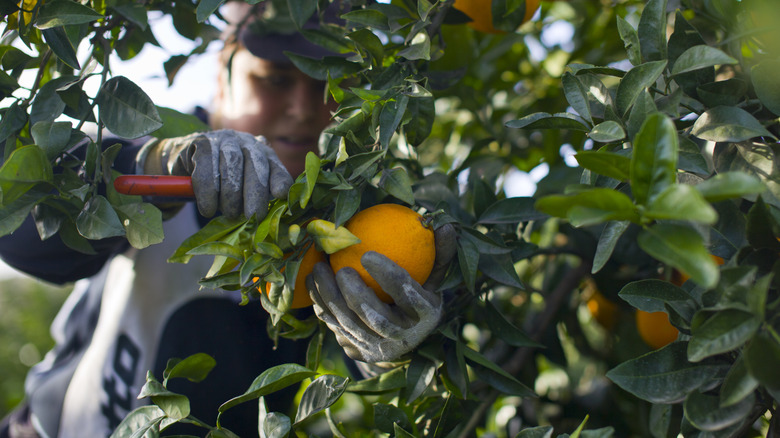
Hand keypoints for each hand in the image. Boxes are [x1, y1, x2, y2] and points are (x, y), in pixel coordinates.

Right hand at [138, 130, 292, 218]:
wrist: (184, 166)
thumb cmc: (220, 184)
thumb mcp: (241, 192)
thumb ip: (256, 198)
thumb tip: (266, 219)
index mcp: (263, 153)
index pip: (275, 167)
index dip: (279, 180)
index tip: (280, 195)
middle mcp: (247, 142)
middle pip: (256, 165)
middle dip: (255, 193)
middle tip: (252, 216)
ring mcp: (224, 139)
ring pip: (232, 163)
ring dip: (231, 193)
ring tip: (229, 214)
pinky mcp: (201, 142)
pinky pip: (206, 166)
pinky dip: (207, 191)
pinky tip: (208, 209)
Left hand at [306, 224, 456, 362]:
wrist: (405, 333)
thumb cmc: (420, 292)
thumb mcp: (434, 275)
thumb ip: (439, 252)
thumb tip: (445, 226)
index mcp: (426, 316)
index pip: (408, 295)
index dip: (389, 276)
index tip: (368, 254)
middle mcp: (403, 338)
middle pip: (375, 319)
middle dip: (355, 295)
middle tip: (341, 269)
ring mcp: (377, 348)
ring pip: (348, 324)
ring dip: (330, 297)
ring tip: (319, 269)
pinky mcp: (356, 350)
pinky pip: (333, 326)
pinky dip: (321, 303)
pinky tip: (312, 280)